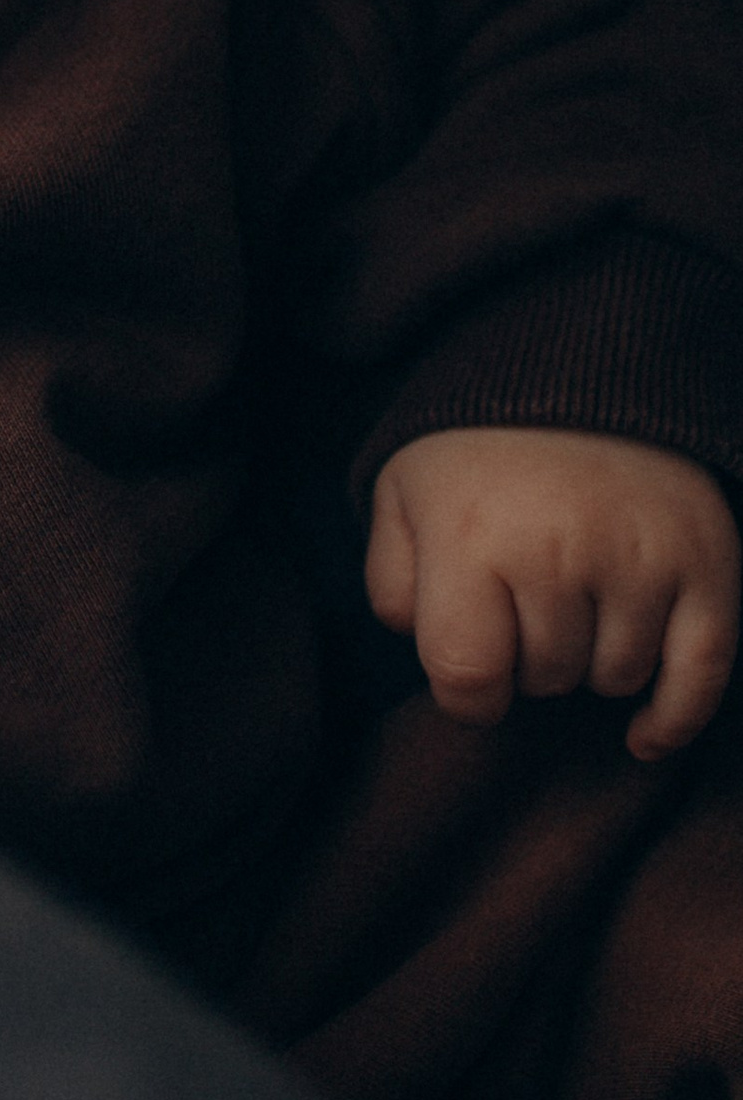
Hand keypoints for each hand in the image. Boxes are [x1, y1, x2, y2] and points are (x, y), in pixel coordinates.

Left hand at [366, 425, 740, 757]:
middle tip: (523, 595)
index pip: (469, 678)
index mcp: (472, 538)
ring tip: (574, 594)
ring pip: (613, 678)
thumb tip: (424, 654)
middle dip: (528, 655)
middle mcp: (558, 554)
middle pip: (544, 680)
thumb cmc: (477, 445)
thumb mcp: (403, 494)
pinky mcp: (706, 563)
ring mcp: (639, 561)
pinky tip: (640, 735)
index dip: (465, 690)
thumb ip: (393, 582)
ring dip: (590, 660)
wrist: (579, 364)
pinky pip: (699, 677)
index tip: (472, 664)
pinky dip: (671, 718)